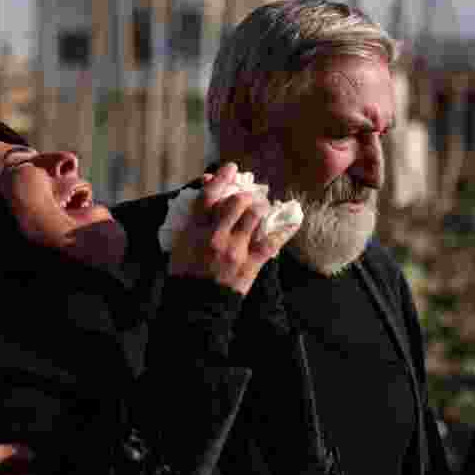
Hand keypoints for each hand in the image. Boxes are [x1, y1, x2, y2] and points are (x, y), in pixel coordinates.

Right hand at [168, 162, 298, 294]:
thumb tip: (206, 196)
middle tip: (249, 197)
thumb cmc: (185, 275)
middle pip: (236, 202)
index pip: (208, 196)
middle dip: (245, 195)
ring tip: (263, 208)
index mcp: (195, 231)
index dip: (220, 178)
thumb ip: (193, 221)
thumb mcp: (180, 245)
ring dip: (261, 208)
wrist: (196, 307)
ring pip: (255, 217)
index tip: (230, 168)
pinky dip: (285, 229)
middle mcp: (216, 237)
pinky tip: (294, 219)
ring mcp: (235, 251)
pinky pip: (272, 242)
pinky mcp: (251, 264)